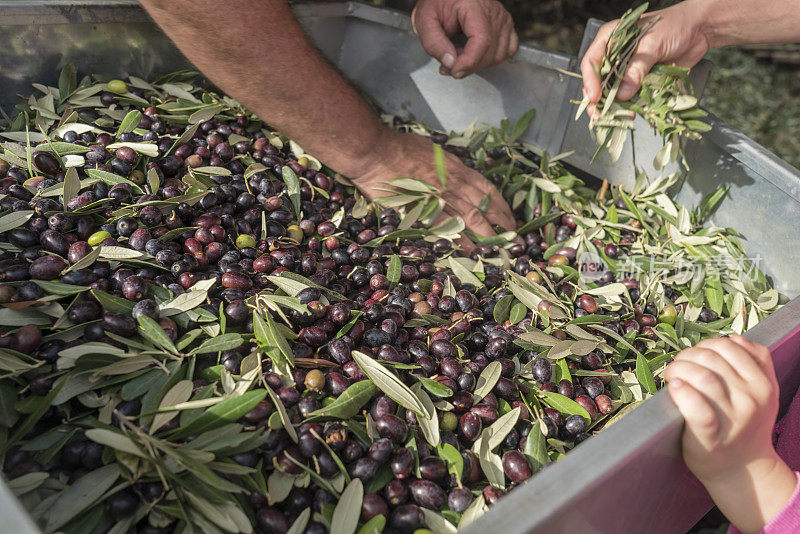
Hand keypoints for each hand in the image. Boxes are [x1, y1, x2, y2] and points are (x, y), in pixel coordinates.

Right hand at [350, 129, 515, 249]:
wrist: (376, 151)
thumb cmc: (399, 147)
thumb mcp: (433, 151)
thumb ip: (446, 164)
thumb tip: (456, 173)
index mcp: (457, 168)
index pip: (488, 190)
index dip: (502, 206)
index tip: (510, 218)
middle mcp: (454, 183)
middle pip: (486, 207)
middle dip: (502, 225)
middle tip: (512, 240)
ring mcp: (440, 197)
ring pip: (472, 220)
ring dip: (487, 237)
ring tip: (498, 251)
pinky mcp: (424, 210)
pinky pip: (448, 228)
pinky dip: (461, 242)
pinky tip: (470, 253)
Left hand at [412, 0, 517, 78]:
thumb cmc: (436, 5)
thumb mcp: (425, 21)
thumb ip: (434, 43)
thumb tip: (450, 63)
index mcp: (473, 5)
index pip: (482, 39)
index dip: (469, 62)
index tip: (454, 71)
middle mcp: (493, 11)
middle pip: (490, 52)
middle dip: (467, 66)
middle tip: (447, 63)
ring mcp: (502, 19)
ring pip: (497, 56)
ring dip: (477, 64)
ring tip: (458, 54)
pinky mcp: (506, 27)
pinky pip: (506, 51)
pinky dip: (490, 59)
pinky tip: (474, 55)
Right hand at [581, 0, 709, 104]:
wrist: (700, 30)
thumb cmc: (675, 25)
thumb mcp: (652, 44)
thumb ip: (636, 69)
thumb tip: (623, 93)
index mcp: (611, 38)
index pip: (592, 62)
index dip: (590, 81)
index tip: (594, 97)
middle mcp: (615, 54)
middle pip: (598, 80)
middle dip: (597, 99)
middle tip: (598, 114)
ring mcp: (628, 69)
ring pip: (613, 91)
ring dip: (612, 106)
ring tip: (611, 118)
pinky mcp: (640, 79)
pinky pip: (631, 96)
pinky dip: (630, 106)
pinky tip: (630, 113)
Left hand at [664, 335, 796, 532]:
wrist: (743, 469)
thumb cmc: (744, 425)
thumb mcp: (762, 393)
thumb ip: (755, 364)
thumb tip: (734, 338)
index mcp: (763, 384)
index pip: (730, 346)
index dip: (705, 344)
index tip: (694, 355)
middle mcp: (752, 398)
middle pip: (712, 358)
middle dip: (687, 355)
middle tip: (677, 366)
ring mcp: (733, 418)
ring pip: (703, 376)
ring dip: (679, 368)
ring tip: (671, 376)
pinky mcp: (711, 436)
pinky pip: (697, 408)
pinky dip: (682, 393)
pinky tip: (674, 388)